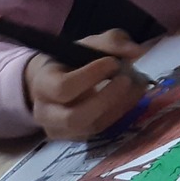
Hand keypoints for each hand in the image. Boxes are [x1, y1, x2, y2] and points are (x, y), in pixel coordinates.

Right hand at [22, 30, 150, 140]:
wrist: (56, 83)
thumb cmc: (71, 61)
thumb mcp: (87, 44)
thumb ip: (112, 41)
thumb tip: (136, 51)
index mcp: (42, 85)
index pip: (62, 87)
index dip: (90, 76)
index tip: (113, 62)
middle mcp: (45, 113)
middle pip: (74, 117)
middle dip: (106, 99)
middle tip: (128, 80)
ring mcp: (60, 130)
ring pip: (91, 127)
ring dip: (118, 107)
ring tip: (136, 87)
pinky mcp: (75, 138)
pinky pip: (99, 132)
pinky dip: (118, 115)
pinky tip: (130, 99)